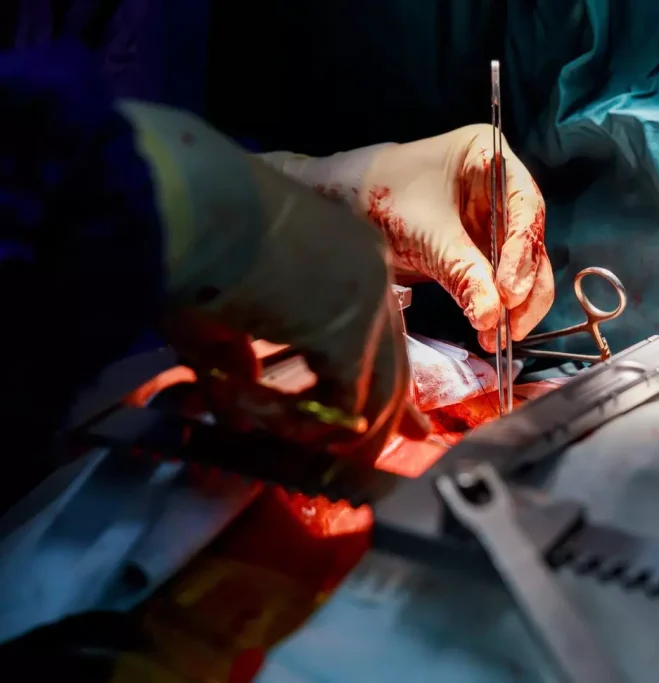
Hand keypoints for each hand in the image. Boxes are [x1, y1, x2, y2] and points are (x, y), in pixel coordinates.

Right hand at [120, 101, 428, 461]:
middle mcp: (373, 274)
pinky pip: (338, 406)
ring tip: (284, 442)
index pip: (386, 331)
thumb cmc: (189, 241)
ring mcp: (369, 303)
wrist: (186, 204)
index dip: (390, 382)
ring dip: (325, 429)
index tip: (410, 423)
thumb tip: (239, 414)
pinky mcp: (349, 335)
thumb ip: (241, 364)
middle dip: (391, 418)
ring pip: (374, 392)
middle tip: (377, 456)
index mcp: (351, 256)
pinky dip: (297, 423)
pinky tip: (257, 415)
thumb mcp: (220, 312)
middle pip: (394, 365)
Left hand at [272, 126, 555, 351]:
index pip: (525, 206)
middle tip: (512, 324)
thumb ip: (461, 272)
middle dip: (525, 286)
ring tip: (497, 335)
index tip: (509, 291)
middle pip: (532, 239)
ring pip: (525, 265)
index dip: (523, 251)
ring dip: (516, 304)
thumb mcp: (424, 234)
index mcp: (490, 156)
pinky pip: (502, 280)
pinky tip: (490, 330)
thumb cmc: (382, 197)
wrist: (345, 204)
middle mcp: (502, 186)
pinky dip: (498, 306)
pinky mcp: (484, 249)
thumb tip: (492, 316)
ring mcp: (496, 218)